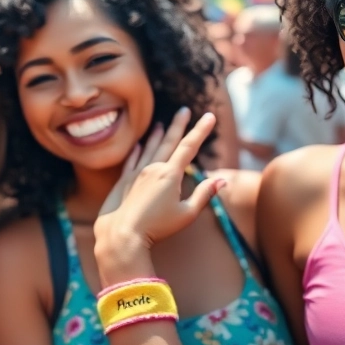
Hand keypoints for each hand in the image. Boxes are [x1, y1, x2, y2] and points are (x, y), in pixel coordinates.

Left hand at [94, 109, 224, 268]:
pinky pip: (132, 160)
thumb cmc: (157, 228)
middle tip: (185, 110)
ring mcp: (136, 173)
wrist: (122, 233)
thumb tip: (221, 180)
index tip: (210, 116)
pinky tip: (138, 145)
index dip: (201, 131)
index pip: (189, 147)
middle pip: (169, 142)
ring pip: (149, 148)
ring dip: (157, 135)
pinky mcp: (123, 181)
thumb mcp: (186, 214)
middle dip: (179, 125)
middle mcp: (153, 169)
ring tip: (161, 124)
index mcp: (170, 174)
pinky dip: (137, 150)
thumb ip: (203, 194)